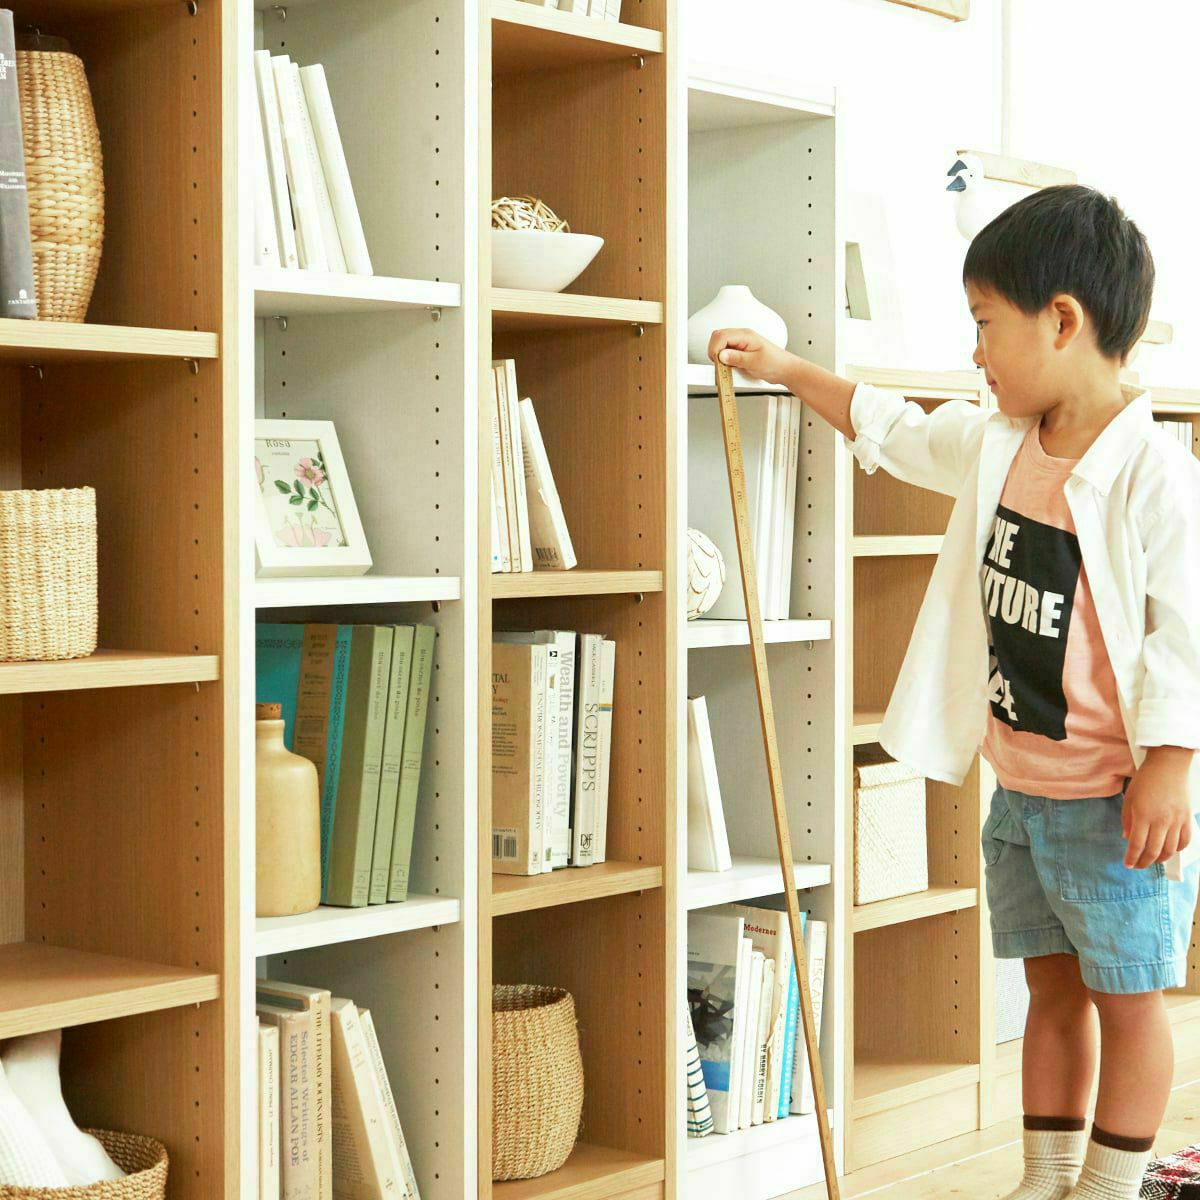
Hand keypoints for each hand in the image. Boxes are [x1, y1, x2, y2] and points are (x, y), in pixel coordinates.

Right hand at [707, 328, 793, 385]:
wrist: (784, 370)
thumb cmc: (775, 363)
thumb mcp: (755, 362)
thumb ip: (737, 358)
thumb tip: (721, 355)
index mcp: (745, 335)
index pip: (721, 336)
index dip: (715, 349)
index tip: (718, 362)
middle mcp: (741, 337)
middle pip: (717, 338)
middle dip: (715, 352)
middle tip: (720, 365)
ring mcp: (740, 345)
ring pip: (720, 346)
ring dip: (719, 358)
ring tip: (727, 368)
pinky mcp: (739, 353)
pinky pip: (725, 354)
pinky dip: (724, 362)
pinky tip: (731, 369)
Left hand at [1122, 745, 1194, 867]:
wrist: (1168, 766)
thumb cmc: (1145, 781)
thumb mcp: (1129, 799)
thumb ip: (1127, 820)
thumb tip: (1128, 838)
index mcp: (1143, 815)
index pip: (1137, 844)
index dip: (1132, 858)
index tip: (1127, 864)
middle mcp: (1161, 820)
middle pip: (1153, 851)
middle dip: (1144, 862)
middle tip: (1138, 865)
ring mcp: (1176, 821)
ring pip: (1170, 849)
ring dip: (1160, 859)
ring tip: (1151, 860)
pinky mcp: (1187, 819)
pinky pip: (1185, 841)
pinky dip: (1177, 850)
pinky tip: (1169, 850)